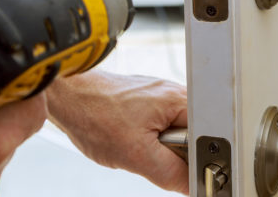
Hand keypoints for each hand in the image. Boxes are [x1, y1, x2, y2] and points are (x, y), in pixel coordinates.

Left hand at [47, 71, 188, 193]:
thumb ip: (171, 172)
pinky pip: (162, 124)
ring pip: (177, 131)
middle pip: (194, 132)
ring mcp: (159, 94)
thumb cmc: (95, 115)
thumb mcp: (136, 155)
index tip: (191, 172)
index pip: (208, 132)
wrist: (68, 97)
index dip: (202, 157)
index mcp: (177, 99)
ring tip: (140, 144)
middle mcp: (172, 92)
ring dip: (163, 145)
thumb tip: (193, 185)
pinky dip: (152, 137)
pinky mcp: (147, 99)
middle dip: (178, 151)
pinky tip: (134, 137)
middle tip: (154, 155)